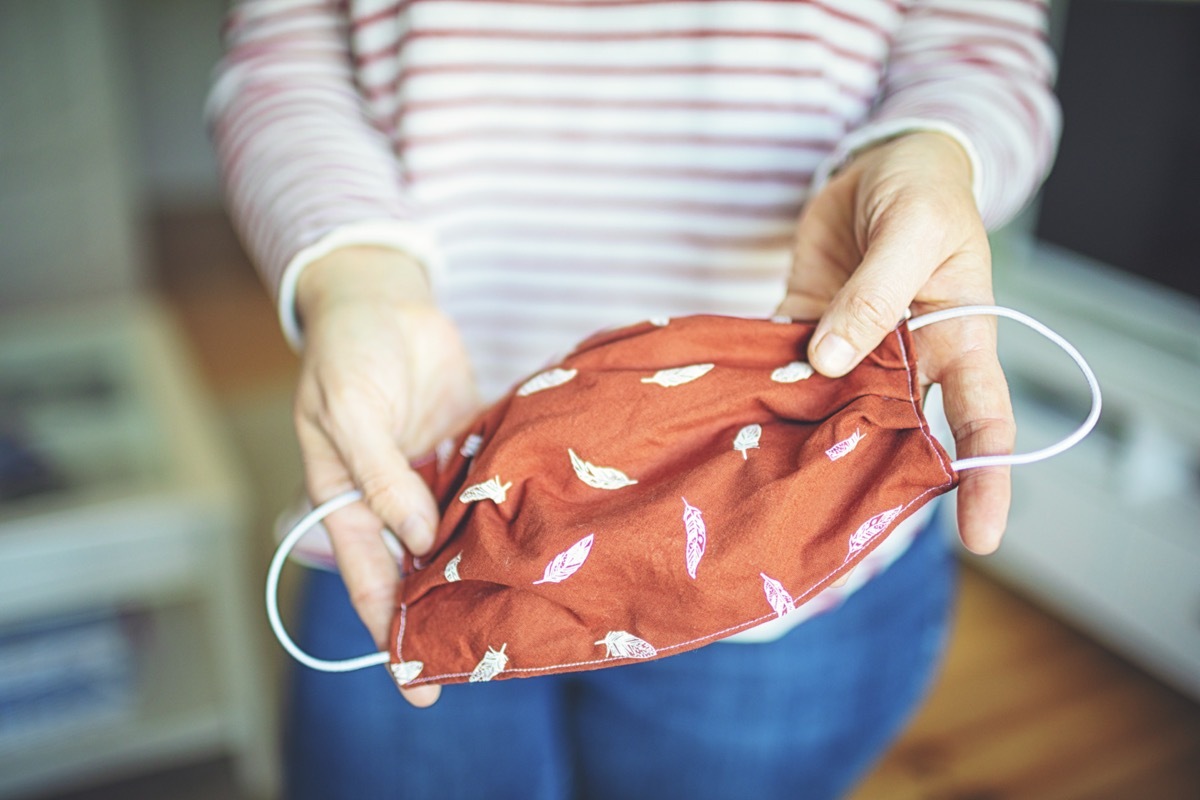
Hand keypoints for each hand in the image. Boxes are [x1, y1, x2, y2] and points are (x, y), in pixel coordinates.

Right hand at [295, 247, 479, 705]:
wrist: (383, 297)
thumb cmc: (349, 353)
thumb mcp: (349, 412)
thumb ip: (381, 476)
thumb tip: (418, 541)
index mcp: (346, 499)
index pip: (368, 579)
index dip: (389, 632)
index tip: (414, 683)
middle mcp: (391, 499)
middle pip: (417, 572)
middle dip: (442, 617)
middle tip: (479, 664)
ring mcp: (432, 476)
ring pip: (457, 538)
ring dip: (480, 571)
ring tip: (518, 615)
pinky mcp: (468, 450)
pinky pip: (486, 491)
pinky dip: (506, 515)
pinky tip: (541, 543)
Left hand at [779, 131, 1013, 554]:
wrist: (878, 162)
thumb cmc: (922, 192)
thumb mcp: (911, 231)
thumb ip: (873, 296)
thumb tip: (827, 361)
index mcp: (959, 339)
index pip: (985, 421)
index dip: (987, 481)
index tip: (984, 540)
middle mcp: (908, 360)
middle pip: (899, 435)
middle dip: (874, 483)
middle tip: (836, 533)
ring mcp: (854, 350)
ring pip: (834, 410)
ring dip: (806, 443)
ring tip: (770, 493)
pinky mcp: (805, 330)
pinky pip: (787, 370)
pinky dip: (764, 392)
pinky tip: (734, 420)